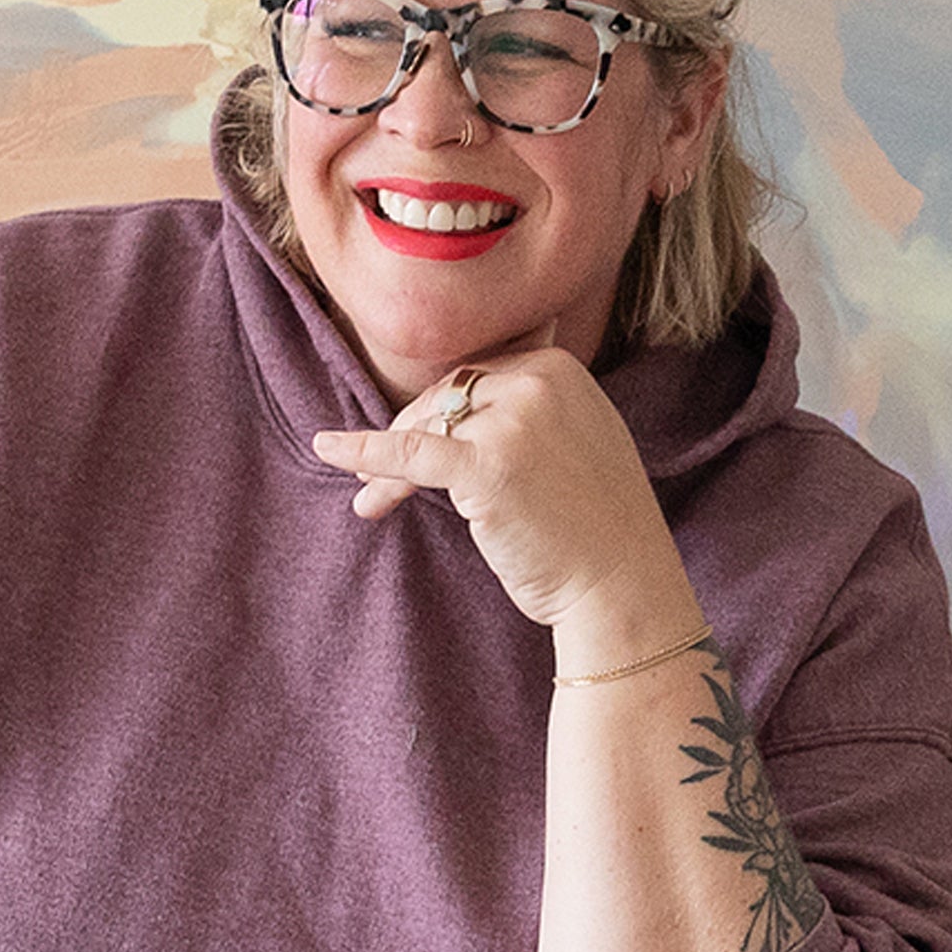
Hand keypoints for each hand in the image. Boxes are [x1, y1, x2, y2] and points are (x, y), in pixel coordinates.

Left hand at [311, 342, 694, 655]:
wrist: (622, 584)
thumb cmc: (596, 524)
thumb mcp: (578, 437)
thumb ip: (531, 408)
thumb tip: (457, 404)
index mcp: (558, 367)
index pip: (475, 377)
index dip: (435, 413)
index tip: (410, 444)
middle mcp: (539, 382)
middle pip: (444, 396)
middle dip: (406, 434)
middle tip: (377, 482)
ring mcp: (514, 422)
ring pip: (423, 427)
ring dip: (387, 463)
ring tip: (370, 499)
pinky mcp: (488, 466)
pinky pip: (409, 453)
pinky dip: (365, 452)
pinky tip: (329, 450)